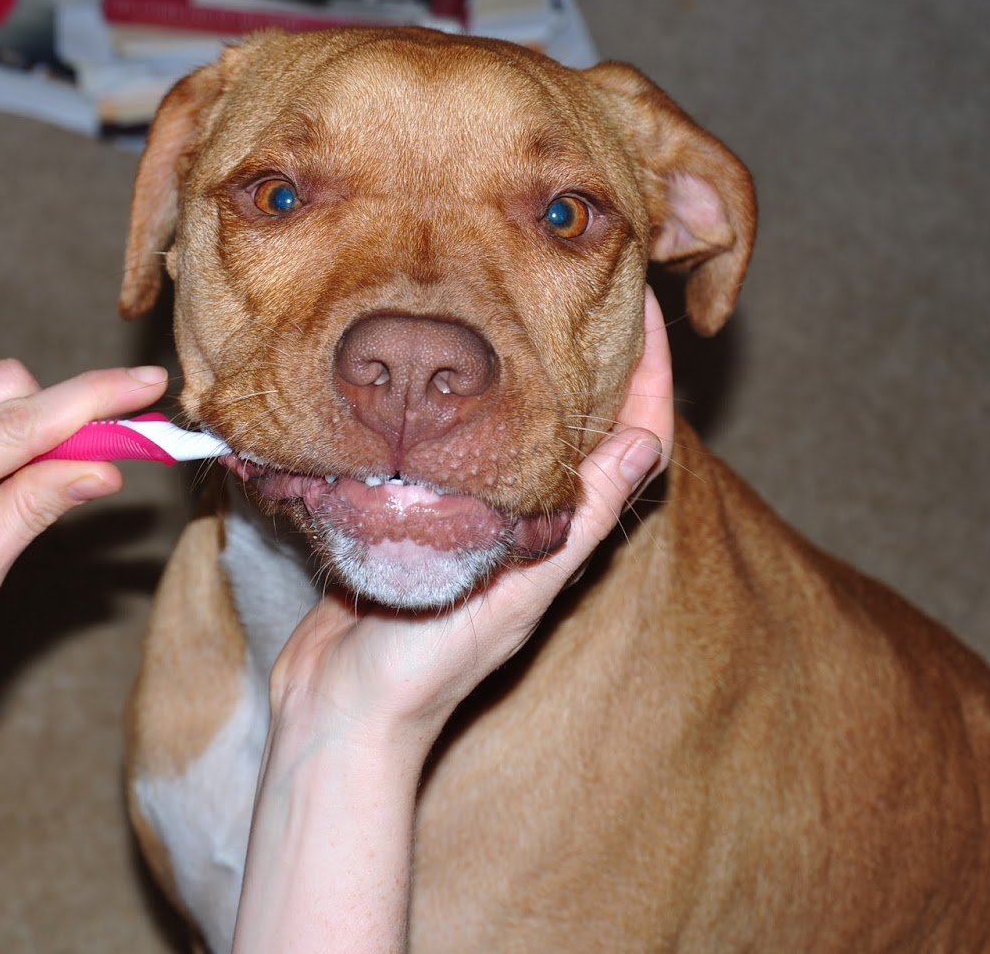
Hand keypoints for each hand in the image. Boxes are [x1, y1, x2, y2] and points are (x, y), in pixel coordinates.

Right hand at [269, 289, 674, 742]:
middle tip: (572, 277)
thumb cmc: (426, 664)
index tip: (636, 298)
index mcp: (556, 537)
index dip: (645, 370)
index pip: (626, 439)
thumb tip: (653, 438)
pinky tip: (424, 368)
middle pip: (570, 419)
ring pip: (504, 425)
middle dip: (583, 349)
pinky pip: (439, 448)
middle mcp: (516, 522)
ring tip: (505, 299)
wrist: (337, 711)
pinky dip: (446, 405)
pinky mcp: (405, 519)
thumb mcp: (516, 588)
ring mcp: (459, 519)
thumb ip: (578, 519)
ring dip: (515, 366)